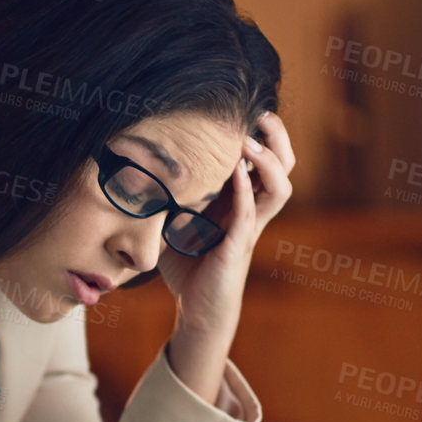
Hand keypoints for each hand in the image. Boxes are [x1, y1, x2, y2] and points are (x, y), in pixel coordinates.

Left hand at [156, 111, 297, 338]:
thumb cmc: (188, 269)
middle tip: (262, 114)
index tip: (249, 110)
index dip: (264, 135)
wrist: (196, 311)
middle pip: (284, 168)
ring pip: (279, 189)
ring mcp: (248, 230)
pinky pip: (248, 215)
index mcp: (241, 203)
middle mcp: (252, 213)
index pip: (265, 162)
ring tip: (249, 141)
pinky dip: (244, 192)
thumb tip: (136, 170)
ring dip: (267, 162)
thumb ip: (167, 198)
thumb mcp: (175, 224)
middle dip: (278, 139)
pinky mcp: (237, 248)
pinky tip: (237, 172)